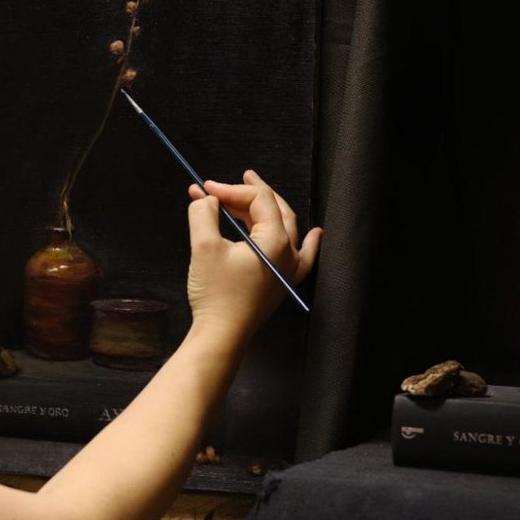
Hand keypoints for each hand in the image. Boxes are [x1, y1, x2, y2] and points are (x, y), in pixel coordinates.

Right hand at [185, 170, 320, 341]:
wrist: (221, 335)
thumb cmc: (216, 294)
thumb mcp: (204, 247)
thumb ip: (204, 214)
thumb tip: (205, 199)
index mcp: (275, 240)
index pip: (258, 200)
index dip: (231, 189)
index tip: (205, 189)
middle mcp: (289, 252)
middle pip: (275, 209)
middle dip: (249, 193)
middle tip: (227, 184)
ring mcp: (289, 269)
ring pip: (286, 227)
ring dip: (266, 210)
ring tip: (249, 197)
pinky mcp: (282, 283)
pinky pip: (303, 256)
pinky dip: (307, 242)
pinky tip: (315, 234)